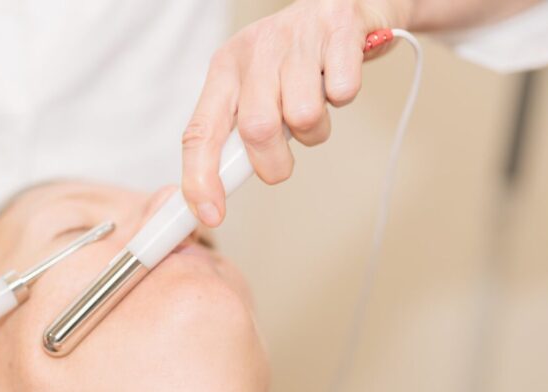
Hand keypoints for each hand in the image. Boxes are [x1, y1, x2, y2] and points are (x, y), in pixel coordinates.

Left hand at [181, 0, 410, 226]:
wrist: (347, 3)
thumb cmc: (297, 60)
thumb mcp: (256, 89)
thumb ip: (237, 134)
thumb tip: (217, 193)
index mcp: (225, 70)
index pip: (199, 132)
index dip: (201, 179)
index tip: (211, 215)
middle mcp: (253, 50)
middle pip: (255, 130)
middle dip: (274, 162)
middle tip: (284, 157)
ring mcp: (295, 36)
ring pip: (302, 115)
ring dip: (316, 129)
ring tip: (317, 105)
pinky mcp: (338, 27)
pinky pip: (342, 90)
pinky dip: (345, 95)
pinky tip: (339, 76)